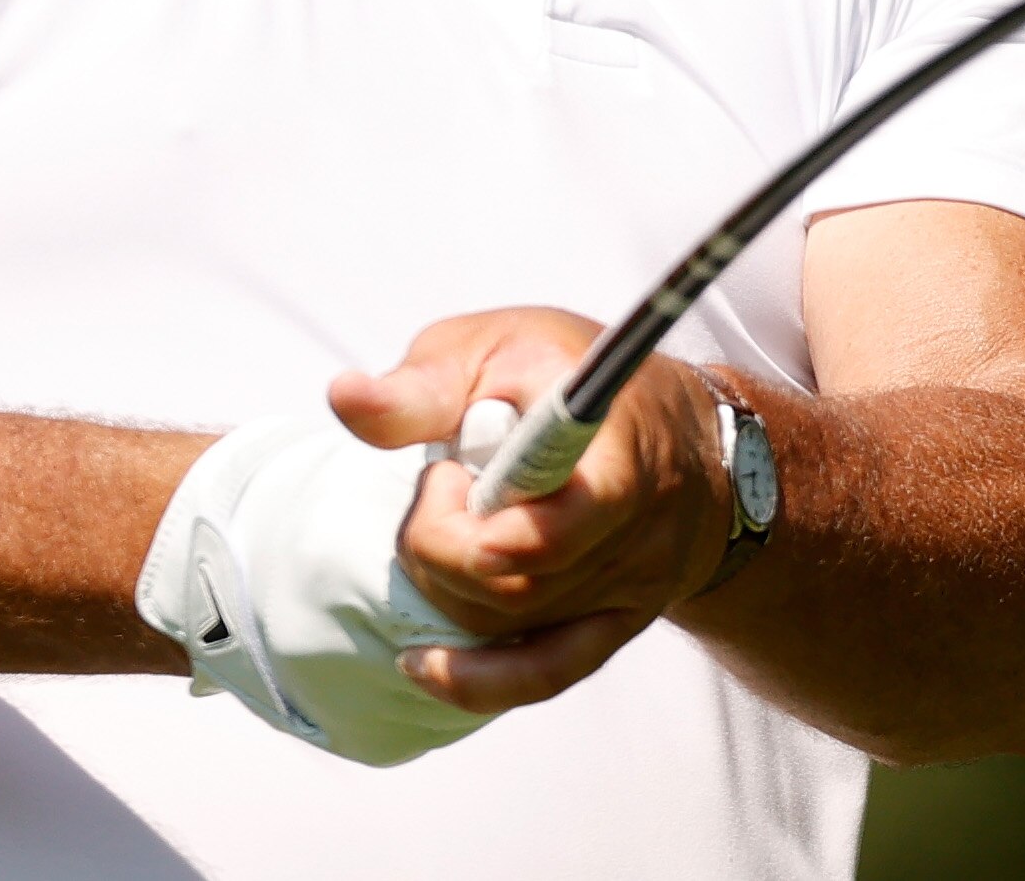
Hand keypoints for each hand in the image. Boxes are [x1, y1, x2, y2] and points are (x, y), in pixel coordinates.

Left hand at [328, 308, 736, 716]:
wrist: (680, 431)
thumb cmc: (572, 373)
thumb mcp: (501, 344)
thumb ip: (427, 383)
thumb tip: (345, 399)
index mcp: (615, 443)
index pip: (577, 513)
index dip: (499, 528)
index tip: (444, 478)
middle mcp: (636, 524)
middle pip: (521, 581)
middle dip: (443, 543)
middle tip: (437, 484)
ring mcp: (630, 583)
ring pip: (517, 623)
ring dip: (448, 585)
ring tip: (447, 522)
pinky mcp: (616, 624)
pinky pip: (547, 674)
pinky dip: (478, 679)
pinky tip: (422, 664)